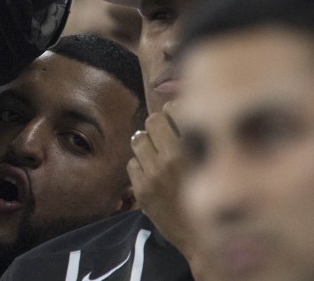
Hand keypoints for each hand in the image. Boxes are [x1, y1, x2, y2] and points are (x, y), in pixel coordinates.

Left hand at [128, 106, 202, 268]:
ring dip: (147, 143)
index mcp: (196, 149)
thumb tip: (183, 110)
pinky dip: (140, 164)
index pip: (174, 110)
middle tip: (164, 132)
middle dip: (158, 123)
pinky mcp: (142, 190)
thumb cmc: (221, 201)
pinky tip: (152, 173)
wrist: (208, 241)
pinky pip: (132, 163)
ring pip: (138, 139)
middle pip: (152, 121)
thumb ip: (202, 140)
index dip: (175, 110)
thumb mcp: (217, 164)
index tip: (178, 116)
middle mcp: (172, 159)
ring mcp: (154, 175)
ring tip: (156, 152)